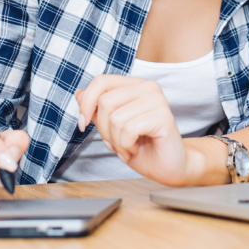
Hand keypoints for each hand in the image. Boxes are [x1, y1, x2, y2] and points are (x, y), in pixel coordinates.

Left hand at [77, 74, 198, 185]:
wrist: (169, 167)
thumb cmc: (143, 148)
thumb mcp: (112, 128)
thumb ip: (98, 110)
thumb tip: (79, 94)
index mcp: (135, 85)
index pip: (101, 81)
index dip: (86, 104)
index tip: (83, 124)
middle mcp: (148, 87)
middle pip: (105, 102)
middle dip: (104, 130)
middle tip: (117, 143)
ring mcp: (157, 100)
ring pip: (115, 118)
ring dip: (116, 141)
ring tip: (128, 147)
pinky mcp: (163, 116)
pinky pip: (128, 130)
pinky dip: (126, 146)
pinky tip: (136, 148)